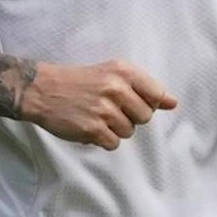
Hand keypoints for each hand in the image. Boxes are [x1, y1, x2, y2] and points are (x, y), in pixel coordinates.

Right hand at [21, 59, 175, 148]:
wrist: (42, 90)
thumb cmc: (80, 81)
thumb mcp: (112, 74)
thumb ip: (144, 87)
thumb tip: (173, 103)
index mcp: (123, 72)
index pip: (156, 94)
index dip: (146, 102)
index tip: (131, 101)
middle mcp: (116, 89)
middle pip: (145, 117)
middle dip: (130, 118)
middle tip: (109, 110)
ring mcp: (104, 110)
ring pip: (129, 132)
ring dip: (115, 129)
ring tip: (97, 117)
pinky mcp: (92, 129)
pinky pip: (113, 144)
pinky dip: (103, 140)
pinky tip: (90, 127)